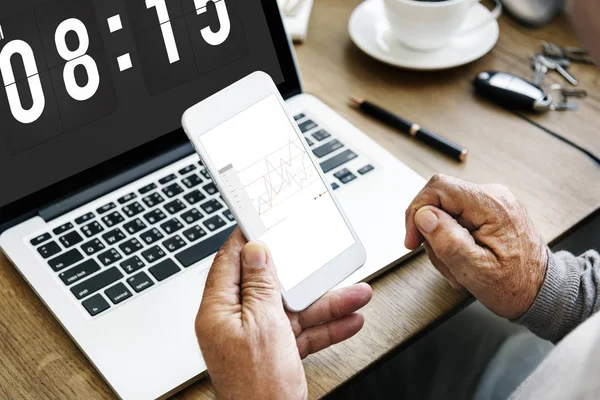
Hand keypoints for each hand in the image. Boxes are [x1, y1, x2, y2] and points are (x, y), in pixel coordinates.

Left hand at [195, 228, 371, 399]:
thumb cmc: (258, 388)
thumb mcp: (263, 325)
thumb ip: (260, 286)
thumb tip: (256, 251)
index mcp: (220, 311)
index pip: (230, 262)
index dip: (247, 240)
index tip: (264, 222)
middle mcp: (236, 322)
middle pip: (270, 285)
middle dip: (303, 275)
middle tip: (319, 258)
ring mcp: (257, 338)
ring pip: (293, 309)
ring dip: (326, 302)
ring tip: (356, 293)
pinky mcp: (276, 352)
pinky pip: (302, 331)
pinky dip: (325, 326)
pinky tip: (350, 319)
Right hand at [405, 174, 547, 319]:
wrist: (541, 291)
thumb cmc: (516, 286)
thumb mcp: (476, 271)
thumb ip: (448, 241)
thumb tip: (424, 215)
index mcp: (492, 205)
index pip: (438, 187)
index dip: (417, 211)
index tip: (412, 240)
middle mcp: (493, 196)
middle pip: (438, 200)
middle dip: (431, 233)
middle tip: (443, 261)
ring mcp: (490, 203)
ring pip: (444, 212)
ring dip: (442, 242)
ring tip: (458, 267)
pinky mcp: (487, 212)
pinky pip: (455, 218)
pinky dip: (451, 240)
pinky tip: (462, 260)